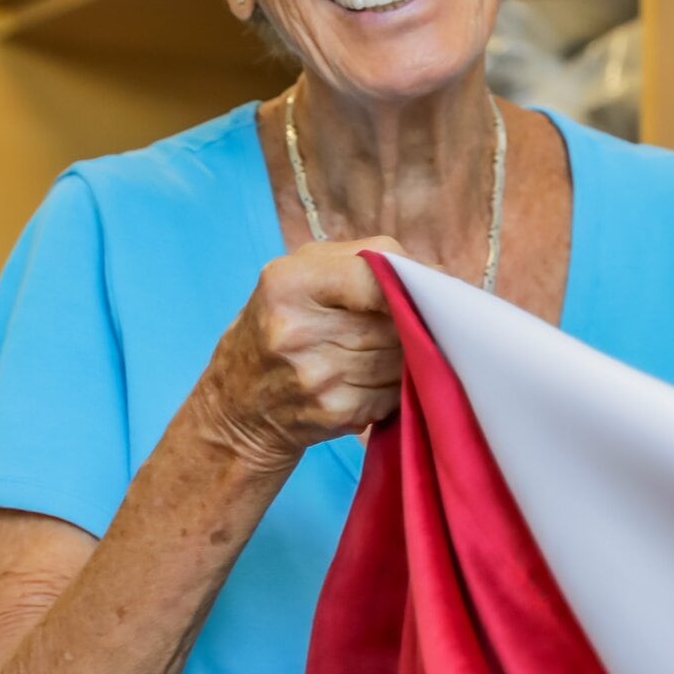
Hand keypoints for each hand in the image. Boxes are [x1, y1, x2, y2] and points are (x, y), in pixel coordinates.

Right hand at [192, 239, 404, 472]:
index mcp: (288, 284)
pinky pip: (394, 391)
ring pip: (401, 357)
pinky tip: (374, 378)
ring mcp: (318, 377)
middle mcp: (298, 331)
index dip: (407, 283)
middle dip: (410, 320)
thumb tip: (435, 274)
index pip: (375, 276)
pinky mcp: (336, 412)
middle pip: (394, 320)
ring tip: (386, 347)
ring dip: (407, 353)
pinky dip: (395, 384)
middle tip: (406, 319)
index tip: (418, 288)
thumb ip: (363, 261)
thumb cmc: (277, 325)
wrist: (237, 406)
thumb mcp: (299, 275)